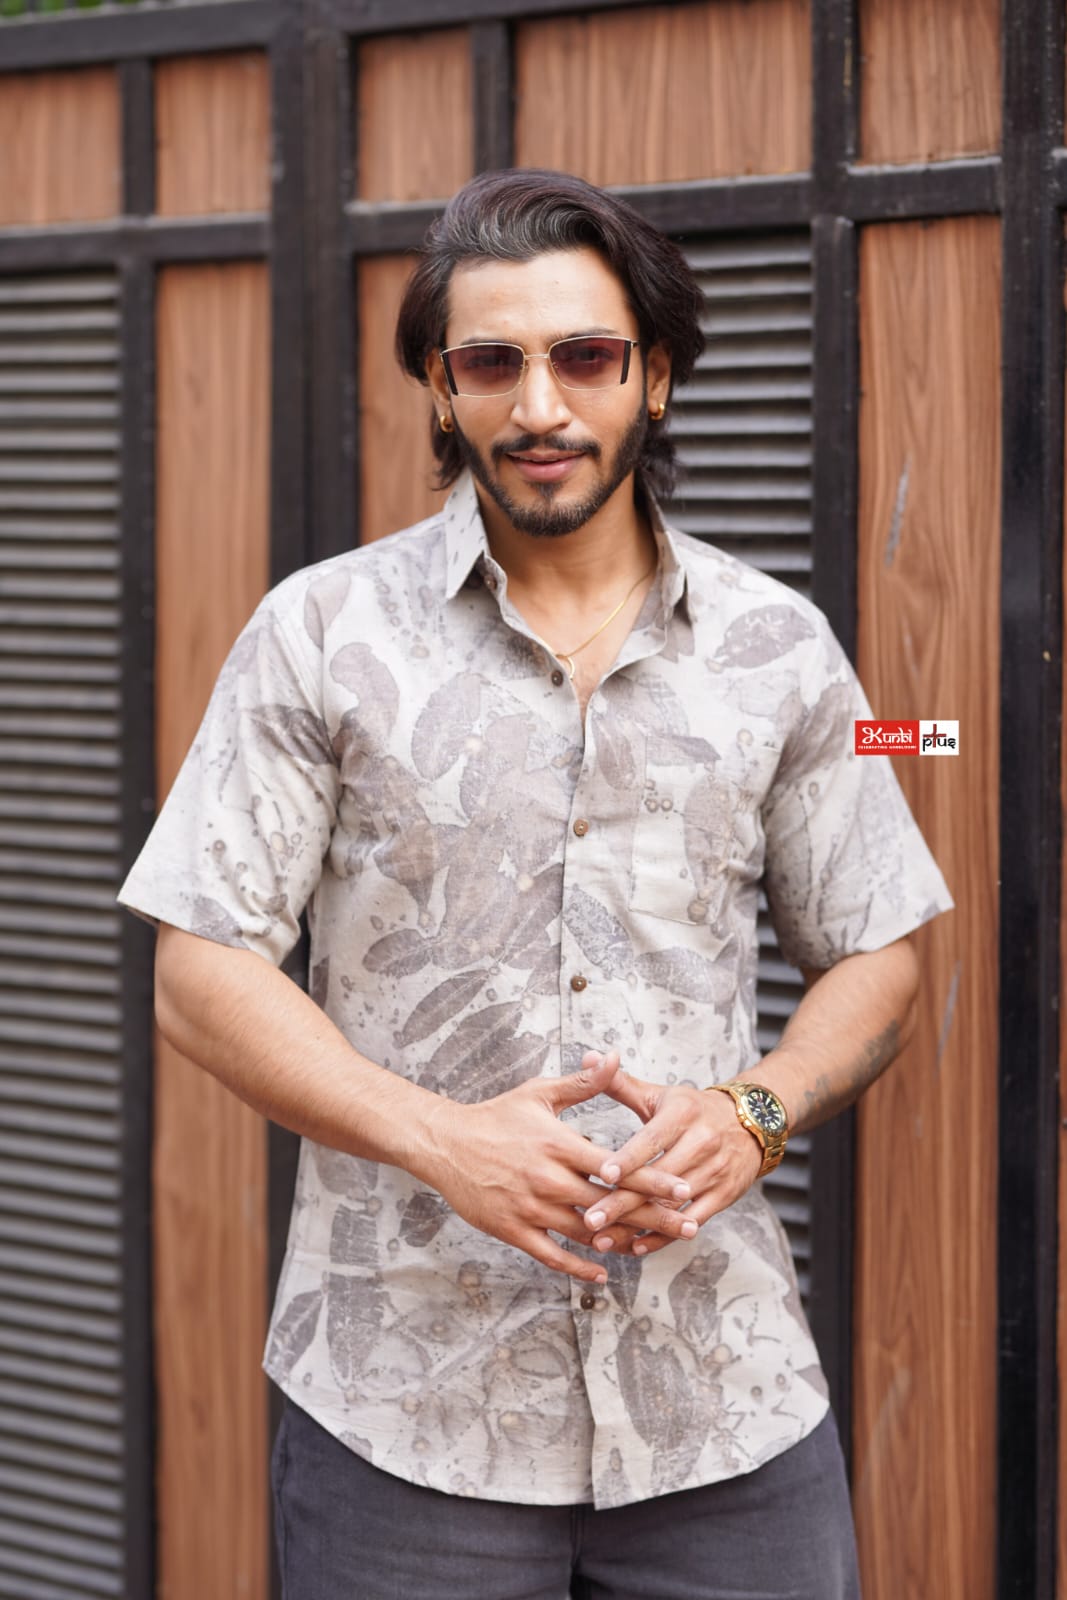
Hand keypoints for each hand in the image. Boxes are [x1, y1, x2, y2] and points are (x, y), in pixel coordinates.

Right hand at [417, 1051, 692, 1283]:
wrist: (445, 1143)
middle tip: (688, 1226)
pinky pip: (552, 1256)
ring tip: (655, 1248)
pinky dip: (579, 1268)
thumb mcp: (539, 1094)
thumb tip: (615, 1057)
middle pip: (609, 1205)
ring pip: (585, 1234)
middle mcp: (547, 1179)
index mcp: (558, 1144)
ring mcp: (530, 1209)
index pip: (615, 1167)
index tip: (683, 1189)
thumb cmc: (496, 1116)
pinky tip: (602, 1274)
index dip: (651, 1180)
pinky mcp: (513, 1230)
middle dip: (651, 1216)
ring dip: (622, 1243)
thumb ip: (583, 1083)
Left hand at [578, 1071, 762, 1256]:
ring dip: (637, 1225)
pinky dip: (664, 1236)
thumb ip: (621, 1083)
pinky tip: (635, 1247)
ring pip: (673, 1204)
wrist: (752, 1120)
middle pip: (658, 1178)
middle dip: (623, 1201)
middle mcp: (703, 1142)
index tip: (601, 1173)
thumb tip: (589, 1056)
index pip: (652, 1139)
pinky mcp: (726, 1194)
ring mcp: (716, 1170)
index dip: (627, 1158)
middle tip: (589, 1219)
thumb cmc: (692, 1109)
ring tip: (603, 1240)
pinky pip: (692, 1220)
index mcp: (683, 1114)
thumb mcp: (661, 1094)